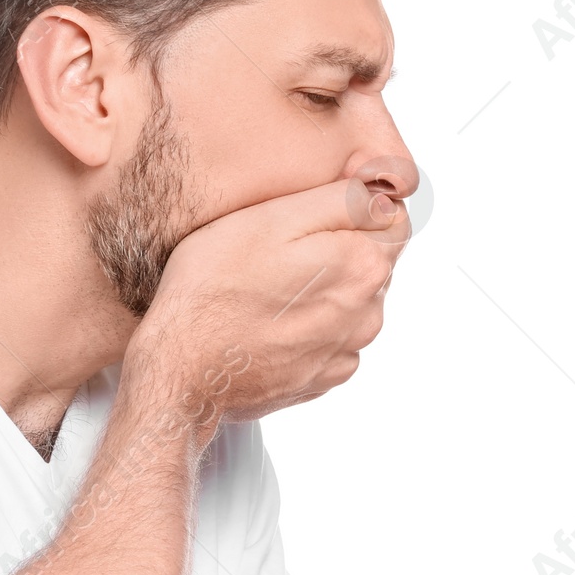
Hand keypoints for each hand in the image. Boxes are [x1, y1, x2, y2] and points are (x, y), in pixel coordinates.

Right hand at [124, 164, 415, 429]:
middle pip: (372, 261)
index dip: (358, 204)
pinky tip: (269, 321)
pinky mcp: (322, 378)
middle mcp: (367, 314)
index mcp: (362, 266)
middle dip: (339, 248)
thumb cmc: (213, 288)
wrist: (181, 369)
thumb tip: (383, 196)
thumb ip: (340, 201)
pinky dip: (309, 327)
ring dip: (323, 288)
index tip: (313, 210)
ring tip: (268, 287)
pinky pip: (331, 339)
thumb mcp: (271, 218)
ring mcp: (345, 351)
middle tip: (279, 249)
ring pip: (352, 302)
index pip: (393, 220)